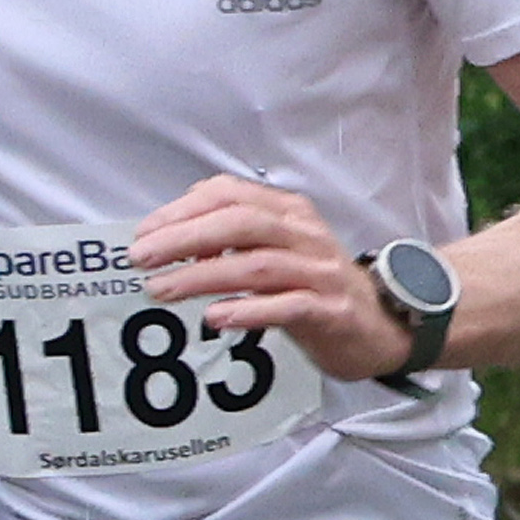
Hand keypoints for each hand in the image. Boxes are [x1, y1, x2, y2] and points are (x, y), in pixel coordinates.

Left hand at [132, 173, 394, 378]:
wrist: (377, 325)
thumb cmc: (311, 285)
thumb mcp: (273, 249)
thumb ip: (230, 237)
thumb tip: (171, 236)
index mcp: (288, 212)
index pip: (231, 195)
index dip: (182, 211)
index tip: (143, 234)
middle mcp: (306, 235)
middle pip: (242, 223)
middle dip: (184, 238)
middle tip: (142, 259)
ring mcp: (321, 272)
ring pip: (258, 264)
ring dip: (203, 276)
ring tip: (162, 290)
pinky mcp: (332, 310)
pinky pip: (289, 306)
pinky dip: (249, 310)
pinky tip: (215, 317)